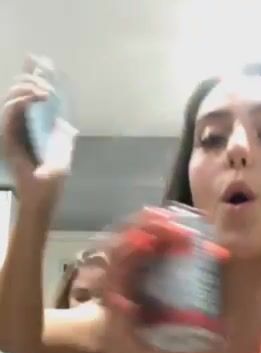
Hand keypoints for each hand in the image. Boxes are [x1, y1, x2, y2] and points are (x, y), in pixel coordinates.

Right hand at [1, 56, 76, 211]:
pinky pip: (10, 110)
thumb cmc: (53, 178)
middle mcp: (18, 123)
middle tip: (47, 87)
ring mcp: (11, 129)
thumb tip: (64, 116)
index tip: (38, 58)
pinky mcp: (7, 135)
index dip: (30, 73)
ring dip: (29, 88)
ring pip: (12, 96)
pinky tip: (37, 98)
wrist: (43, 196)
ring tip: (44, 92)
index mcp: (30, 124)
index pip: (27, 93)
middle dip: (33, 80)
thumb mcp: (62, 148)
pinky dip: (23, 100)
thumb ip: (61, 130)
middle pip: (18, 89)